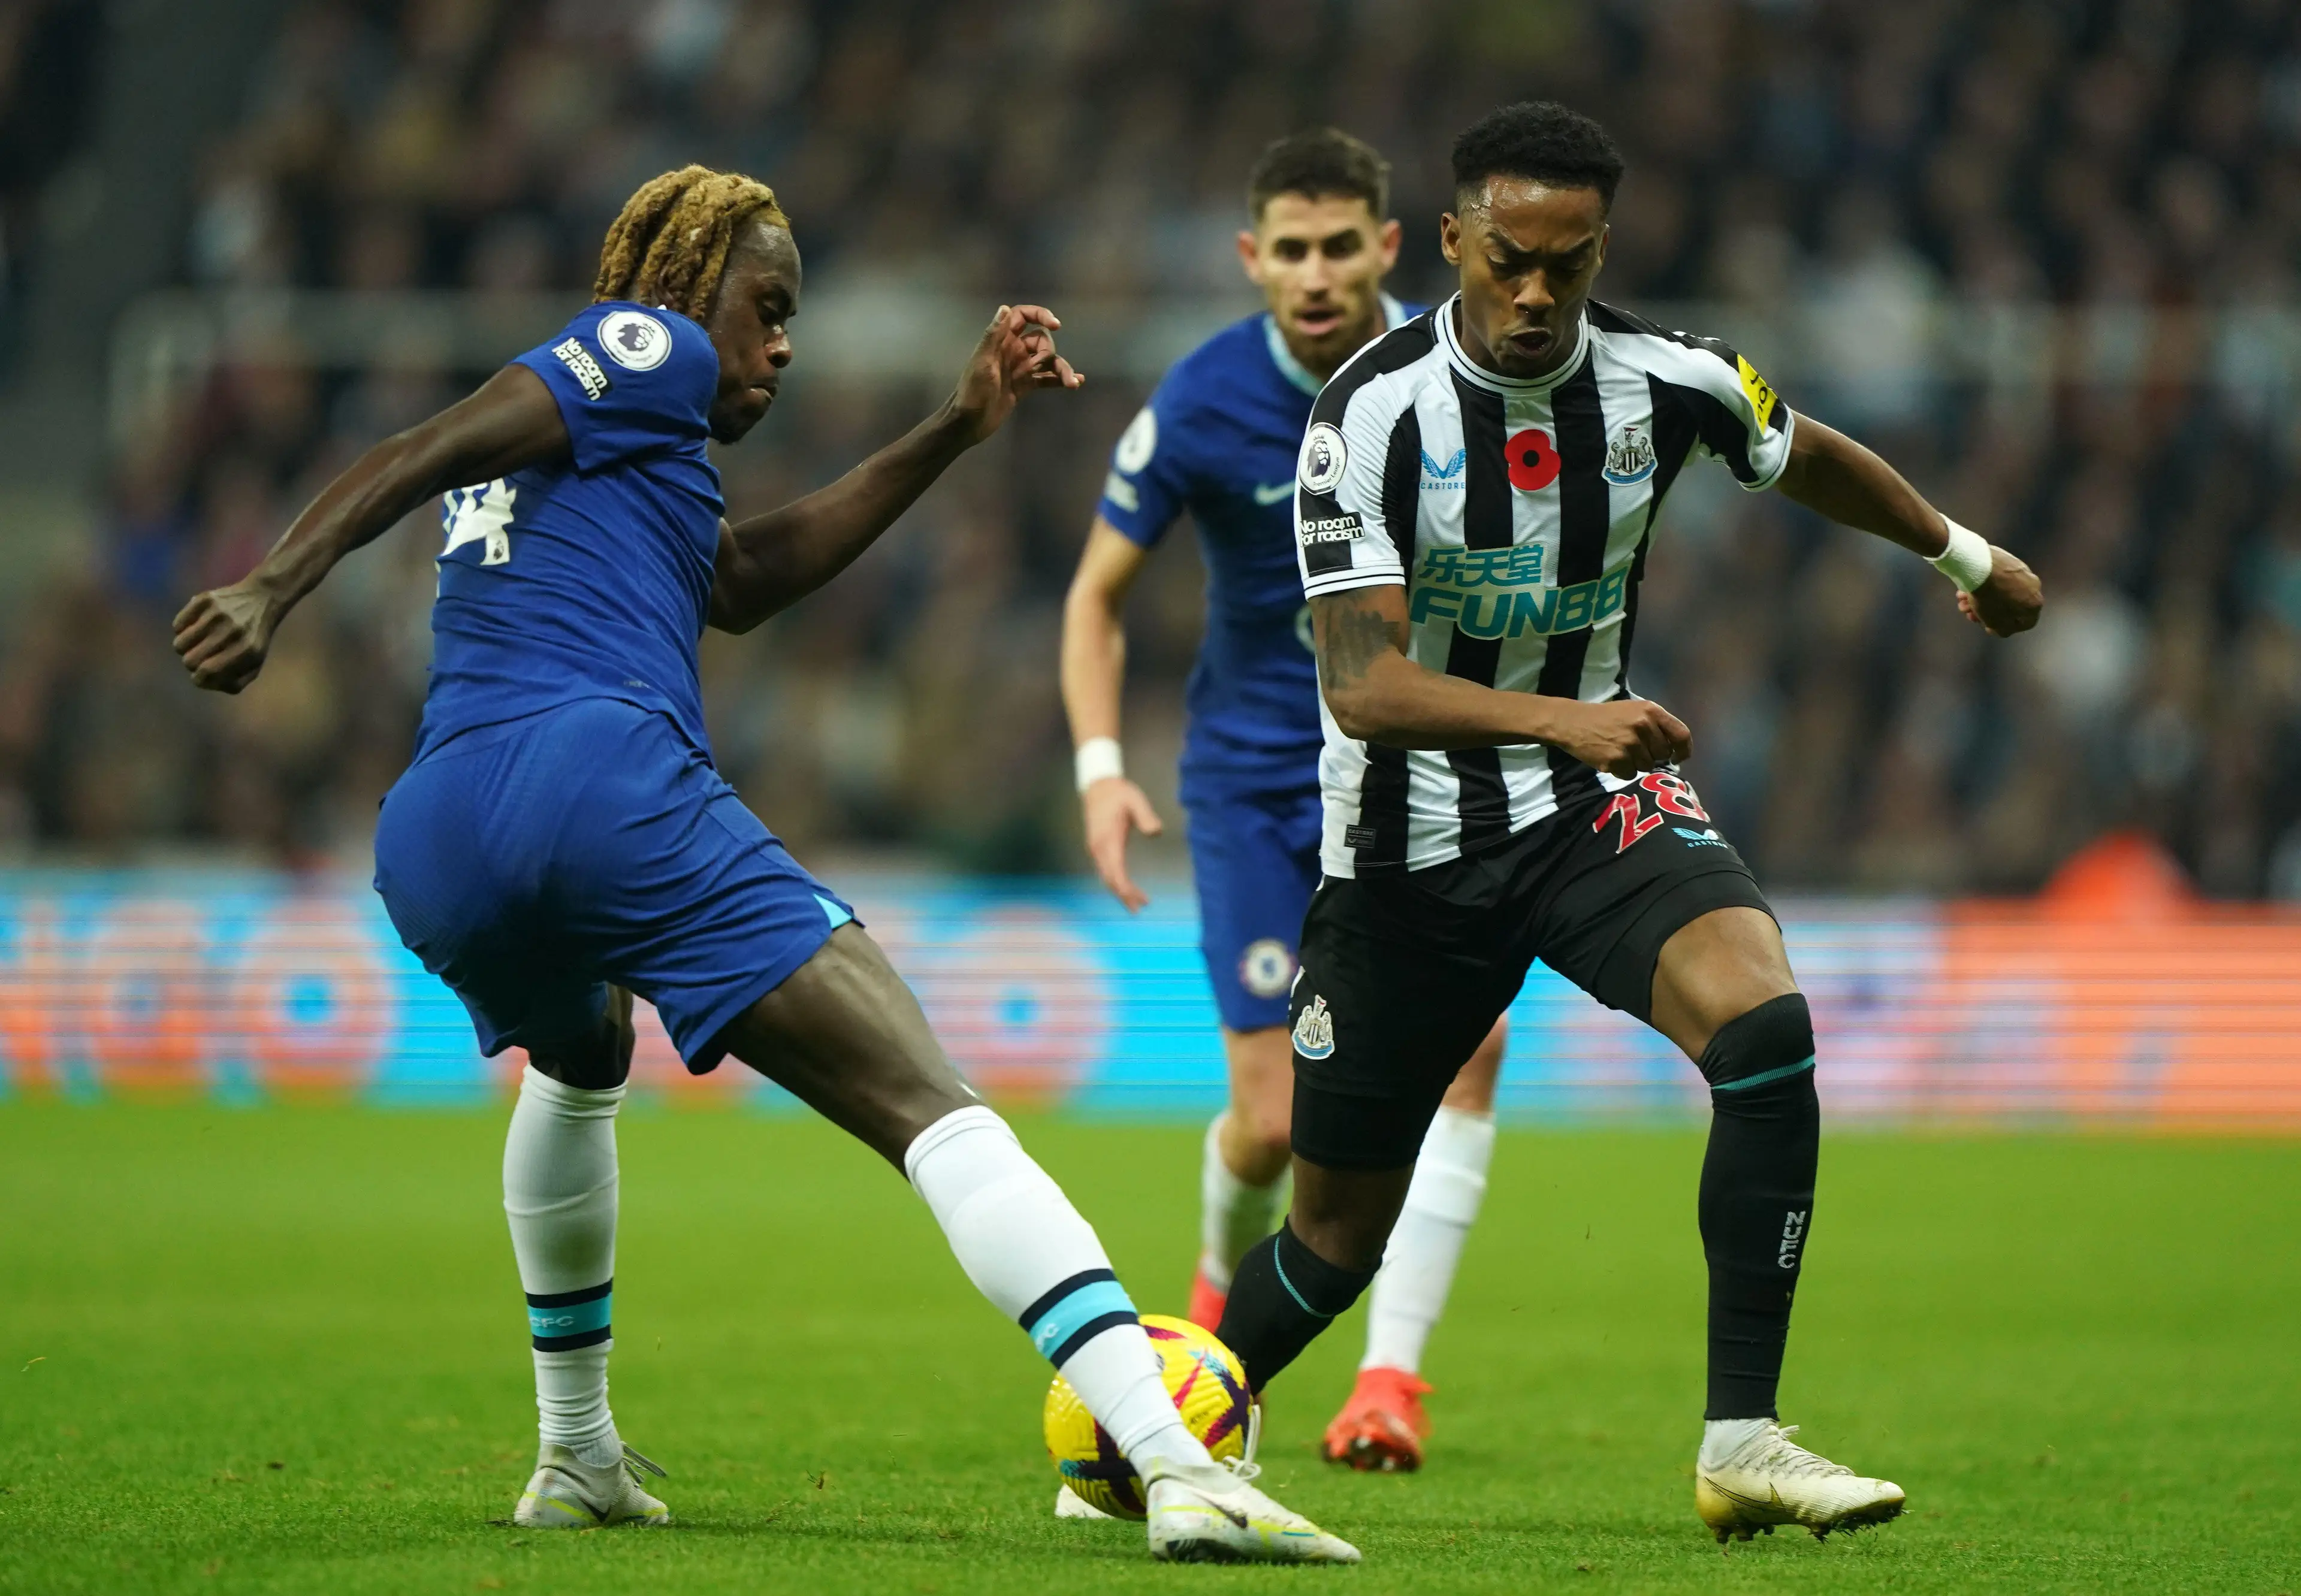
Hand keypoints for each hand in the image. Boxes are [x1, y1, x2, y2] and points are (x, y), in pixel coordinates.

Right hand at [173, 579, 283, 692]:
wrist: (263, 597)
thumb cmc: (255, 636)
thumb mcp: (255, 661)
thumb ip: (235, 681)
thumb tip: (207, 683)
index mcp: (248, 650)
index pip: (208, 672)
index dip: (199, 679)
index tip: (200, 675)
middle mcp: (233, 631)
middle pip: (190, 661)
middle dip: (192, 664)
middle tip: (200, 656)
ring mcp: (218, 614)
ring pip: (179, 644)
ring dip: (184, 648)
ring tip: (196, 642)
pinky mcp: (205, 600)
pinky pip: (177, 624)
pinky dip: (182, 629)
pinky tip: (195, 626)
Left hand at [945, 304, 1082, 444]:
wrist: (969, 422)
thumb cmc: (972, 392)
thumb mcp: (983, 362)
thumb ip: (993, 336)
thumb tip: (1004, 308)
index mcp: (1001, 341)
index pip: (1022, 317)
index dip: (1040, 315)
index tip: (1056, 325)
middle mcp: (1013, 351)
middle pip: (1041, 340)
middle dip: (1048, 352)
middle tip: (1037, 368)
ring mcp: (1020, 368)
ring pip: (1048, 361)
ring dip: (1062, 369)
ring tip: (1072, 382)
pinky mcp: (1025, 386)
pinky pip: (1047, 378)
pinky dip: (1059, 380)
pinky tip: (1074, 384)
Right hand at [1081, 775, 1161, 910]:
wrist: (1098, 786)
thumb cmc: (1119, 793)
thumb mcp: (1135, 800)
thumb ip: (1145, 816)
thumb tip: (1156, 832)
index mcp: (1108, 839)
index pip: (1116, 871)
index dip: (1126, 888)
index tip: (1137, 900)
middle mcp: (1098, 848)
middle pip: (1110, 879)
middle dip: (1124, 895)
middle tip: (1141, 907)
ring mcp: (1095, 848)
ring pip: (1106, 876)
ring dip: (1120, 891)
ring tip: (1137, 903)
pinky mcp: (1097, 847)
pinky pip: (1105, 870)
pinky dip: (1115, 882)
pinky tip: (1126, 887)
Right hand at [1539, 698, 1692, 777]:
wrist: (1572, 722)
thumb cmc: (1605, 717)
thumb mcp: (1633, 710)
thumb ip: (1656, 725)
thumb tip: (1675, 750)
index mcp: (1650, 711)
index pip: (1681, 734)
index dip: (1683, 750)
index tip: (1678, 757)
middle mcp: (1643, 726)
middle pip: (1663, 754)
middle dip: (1652, 755)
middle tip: (1634, 748)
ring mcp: (1630, 744)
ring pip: (1647, 766)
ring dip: (1636, 764)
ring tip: (1620, 751)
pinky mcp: (1616, 760)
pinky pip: (1630, 774)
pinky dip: (1622, 771)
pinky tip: (1611, 758)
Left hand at [1957, 545, 2042, 636]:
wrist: (1980, 565)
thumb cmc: (1991, 598)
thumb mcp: (1996, 623)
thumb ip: (2003, 630)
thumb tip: (2002, 628)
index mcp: (2035, 602)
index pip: (2025, 622)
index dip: (2005, 627)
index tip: (1988, 625)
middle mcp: (2032, 586)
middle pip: (2008, 606)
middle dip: (1985, 612)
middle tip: (1968, 612)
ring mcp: (2020, 572)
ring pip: (1999, 592)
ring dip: (1979, 600)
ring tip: (1962, 601)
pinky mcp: (2006, 561)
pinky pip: (1995, 579)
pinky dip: (1982, 586)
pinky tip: (1964, 591)